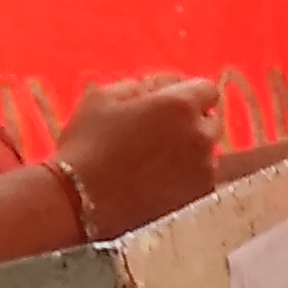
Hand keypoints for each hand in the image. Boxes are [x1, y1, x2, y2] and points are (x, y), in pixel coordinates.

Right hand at [57, 75, 223, 236]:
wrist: (78, 202)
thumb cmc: (86, 145)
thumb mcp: (104, 97)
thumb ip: (142, 85)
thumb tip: (161, 87)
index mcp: (180, 105)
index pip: (207, 90)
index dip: (187, 94)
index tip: (168, 104)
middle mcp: (200, 136)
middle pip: (210, 121)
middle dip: (190, 122)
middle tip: (157, 133)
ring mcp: (203, 170)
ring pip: (205, 153)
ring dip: (188, 152)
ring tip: (150, 163)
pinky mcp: (198, 198)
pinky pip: (199, 180)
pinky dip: (184, 179)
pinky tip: (155, 183)